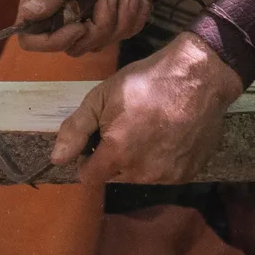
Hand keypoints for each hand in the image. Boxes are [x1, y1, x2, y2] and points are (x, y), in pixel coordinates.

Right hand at [14, 0, 146, 55]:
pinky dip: (133, 21)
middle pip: (72, 45)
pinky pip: (118, 34)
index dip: (53, 42)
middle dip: (98, 29)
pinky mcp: (106, 16)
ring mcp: (84, 17)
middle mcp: (59, 12)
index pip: (31, 39)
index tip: (79, 27)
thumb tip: (30, 13)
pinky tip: (138, 0)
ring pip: (98, 42)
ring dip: (119, 23)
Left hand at [52, 32, 239, 184]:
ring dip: (137, 161)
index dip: (88, 158)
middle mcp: (142, 173)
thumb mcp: (102, 96)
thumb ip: (76, 129)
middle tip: (126, 128)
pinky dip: (162, 161)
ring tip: (149, 130)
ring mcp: (167, 176)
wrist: (199, 77)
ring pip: (139, 176)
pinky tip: (168, 136)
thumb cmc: (146, 81)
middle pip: (114, 176)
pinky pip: (164, 174)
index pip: (88, 177)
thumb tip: (56, 159)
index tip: (98, 139)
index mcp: (117, 154)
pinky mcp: (187, 174)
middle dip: (113, 158)